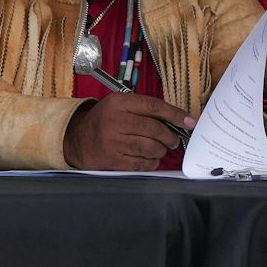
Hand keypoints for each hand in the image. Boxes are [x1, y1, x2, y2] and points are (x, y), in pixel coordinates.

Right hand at [63, 93, 193, 169]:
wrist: (76, 139)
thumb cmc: (104, 121)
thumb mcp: (119, 105)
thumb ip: (145, 109)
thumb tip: (180, 120)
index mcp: (118, 103)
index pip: (154, 107)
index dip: (176, 115)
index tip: (190, 122)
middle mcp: (115, 121)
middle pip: (154, 129)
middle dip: (170, 137)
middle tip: (173, 140)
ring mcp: (113, 142)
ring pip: (150, 148)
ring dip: (161, 151)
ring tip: (160, 150)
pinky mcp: (113, 160)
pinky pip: (142, 164)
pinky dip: (151, 163)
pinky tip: (149, 159)